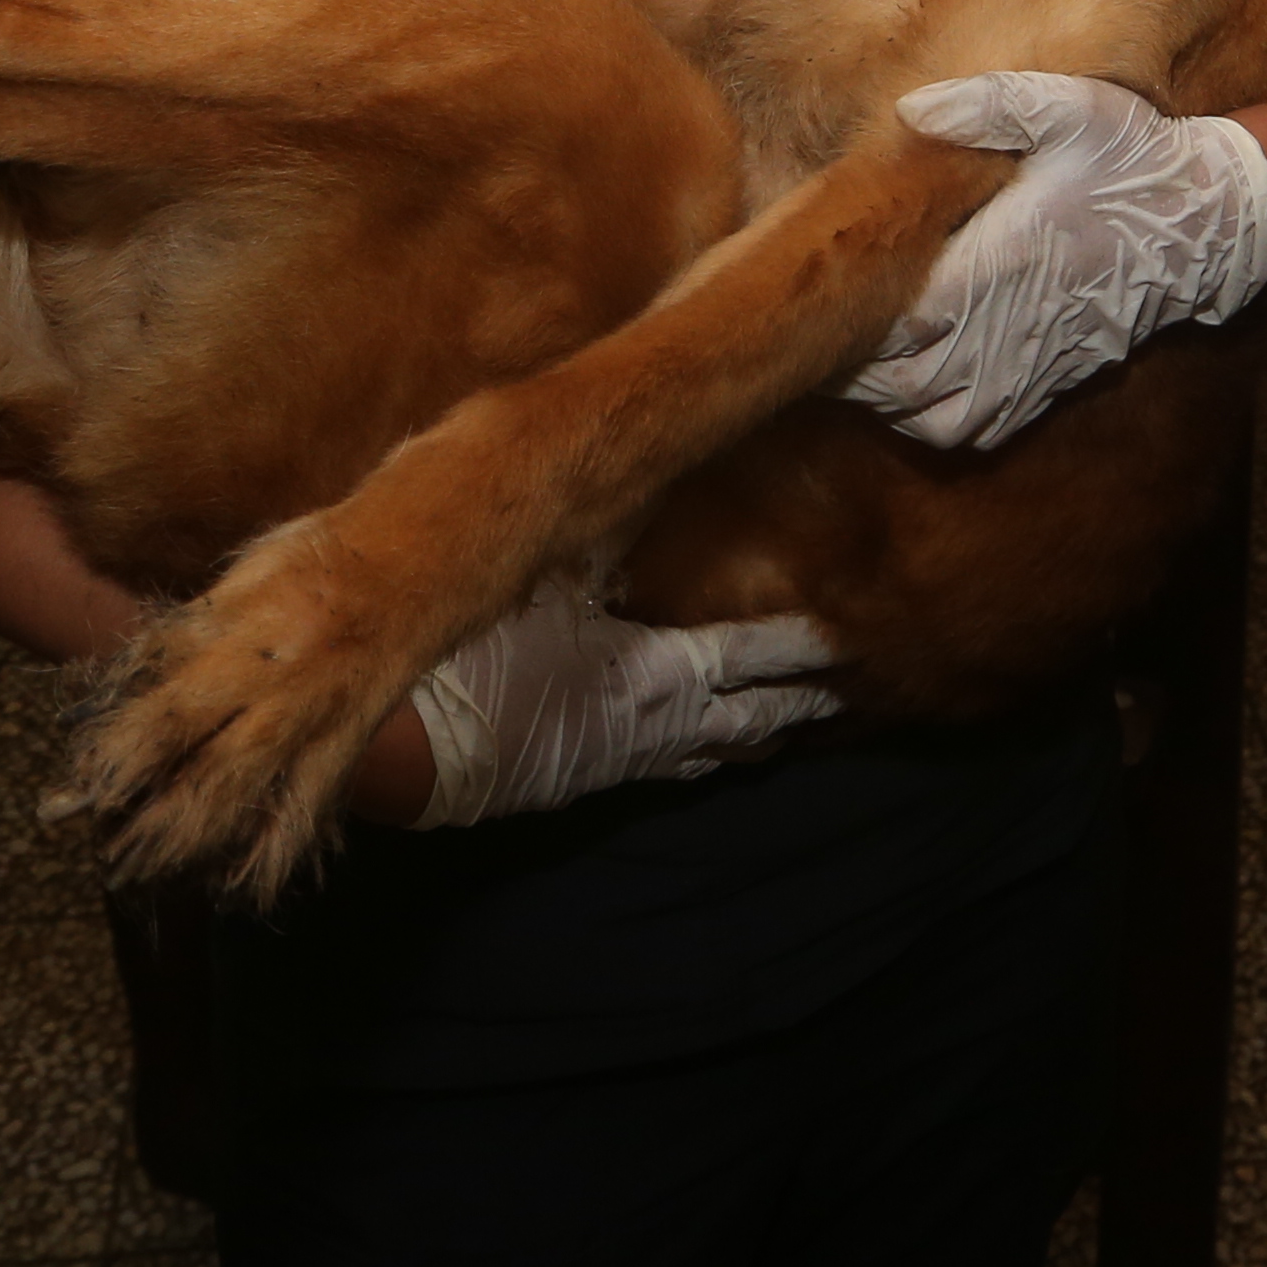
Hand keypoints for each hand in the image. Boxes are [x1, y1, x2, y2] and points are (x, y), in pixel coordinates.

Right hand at [405, 582, 841, 825]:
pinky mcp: (596, 781)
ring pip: (717, 753)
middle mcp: (664, 726)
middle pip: (755, 720)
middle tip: (847, 694)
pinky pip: (674, 768)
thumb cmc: (483, 659)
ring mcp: (632, 762)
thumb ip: (605, 539)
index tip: (845, 635)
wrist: (420, 748)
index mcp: (661, 674)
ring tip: (794, 726)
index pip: (754, 657)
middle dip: (802, 703)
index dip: (800, 646)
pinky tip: (705, 751)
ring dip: (759, 736)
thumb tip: (645, 485)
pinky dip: (706, 755)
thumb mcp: (549, 582)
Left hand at [851, 70, 1266, 451]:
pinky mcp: (1050, 380)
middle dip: (851, 366)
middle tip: (815, 331)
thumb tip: (908, 109)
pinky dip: (934, 420)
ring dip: (885, 398)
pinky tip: (913, 386)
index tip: (815, 293)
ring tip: (852, 363)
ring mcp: (1033, 362)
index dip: (849, 317)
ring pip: (933, 415)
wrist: (1209, 220)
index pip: (902, 317)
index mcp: (1005, 260)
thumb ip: (989, 106)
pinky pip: (977, 428)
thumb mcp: (1072, 109)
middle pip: (902, 380)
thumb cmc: (1135, 157)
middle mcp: (1014, 326)